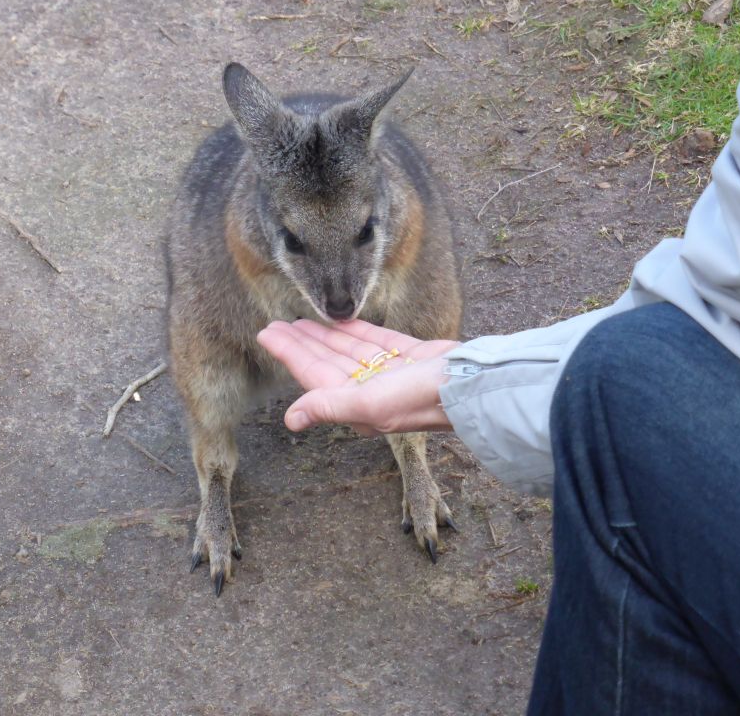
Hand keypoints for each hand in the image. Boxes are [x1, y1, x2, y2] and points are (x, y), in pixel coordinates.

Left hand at [256, 318, 458, 435]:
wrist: (472, 383)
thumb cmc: (422, 398)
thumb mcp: (370, 403)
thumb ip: (328, 406)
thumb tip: (290, 420)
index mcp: (356, 405)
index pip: (313, 375)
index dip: (289, 353)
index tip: (267, 333)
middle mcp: (369, 391)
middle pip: (325, 361)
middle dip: (300, 343)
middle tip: (275, 323)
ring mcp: (389, 373)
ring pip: (347, 349)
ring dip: (323, 335)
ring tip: (299, 318)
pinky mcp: (409, 357)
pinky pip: (374, 340)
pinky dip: (355, 330)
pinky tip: (340, 320)